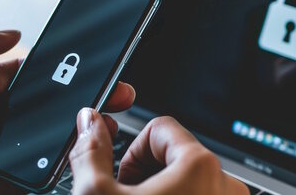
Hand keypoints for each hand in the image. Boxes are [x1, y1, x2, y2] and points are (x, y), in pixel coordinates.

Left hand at [0, 27, 137, 194]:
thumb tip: (13, 32)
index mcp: (0, 91)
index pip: (44, 75)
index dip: (71, 68)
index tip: (98, 62)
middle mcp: (14, 117)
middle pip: (61, 103)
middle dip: (92, 96)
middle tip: (118, 91)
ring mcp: (21, 146)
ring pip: (63, 134)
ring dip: (89, 127)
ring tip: (109, 121)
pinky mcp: (23, 173)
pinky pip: (53, 166)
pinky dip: (73, 159)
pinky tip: (89, 149)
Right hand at [69, 112, 248, 194]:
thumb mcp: (97, 194)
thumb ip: (89, 151)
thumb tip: (87, 121)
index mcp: (199, 166)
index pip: (159, 128)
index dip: (131, 150)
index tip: (120, 174)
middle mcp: (223, 184)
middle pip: (173, 154)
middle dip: (144, 173)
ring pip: (185, 180)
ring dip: (158, 190)